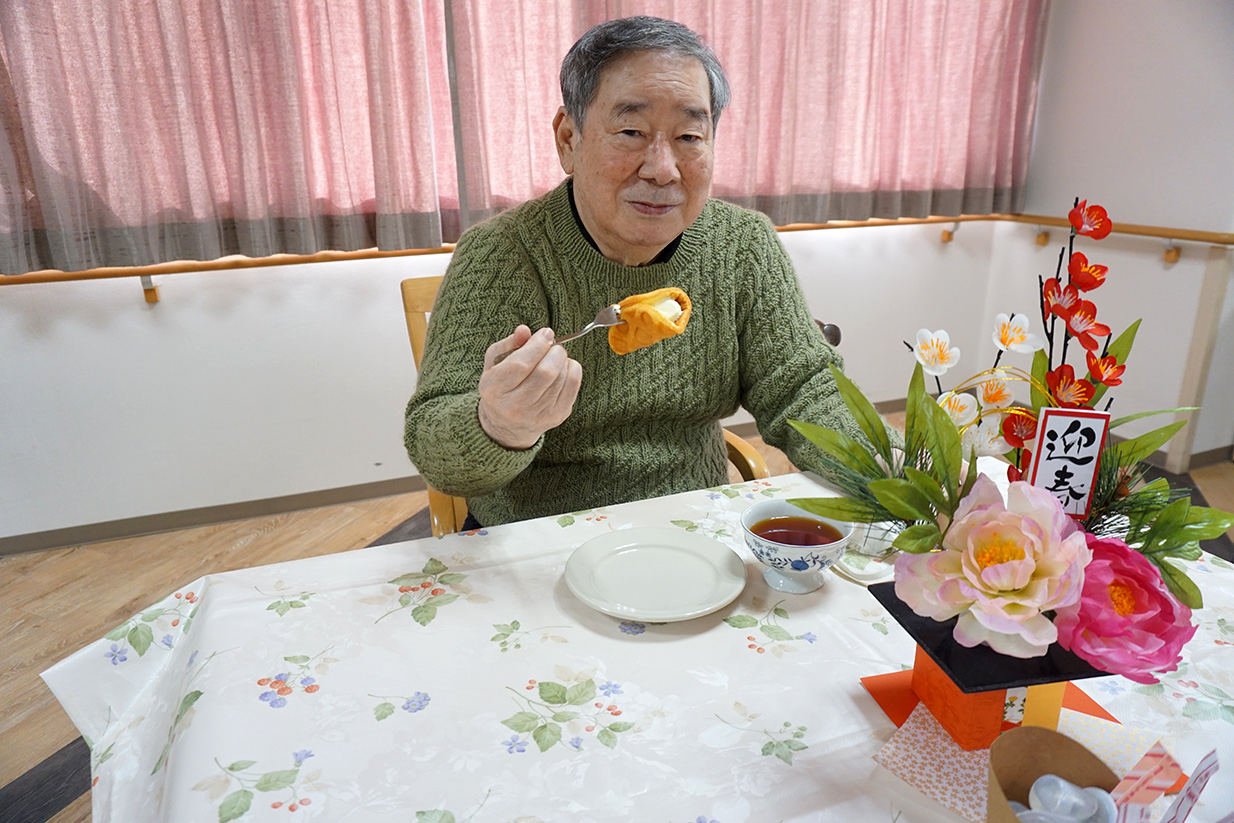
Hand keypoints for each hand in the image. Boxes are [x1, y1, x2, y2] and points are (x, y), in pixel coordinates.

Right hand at [477, 326, 582, 449]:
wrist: (507, 425)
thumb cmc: (501, 387)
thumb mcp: (495, 364)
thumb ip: (508, 344)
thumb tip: (525, 330)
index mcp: (494, 389)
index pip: (521, 364)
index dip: (538, 345)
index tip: (546, 333)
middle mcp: (515, 406)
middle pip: (545, 372)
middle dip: (554, 351)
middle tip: (551, 345)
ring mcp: (538, 414)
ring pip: (561, 377)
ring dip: (562, 359)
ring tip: (554, 357)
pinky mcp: (556, 416)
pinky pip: (573, 385)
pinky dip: (572, 369)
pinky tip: (563, 368)